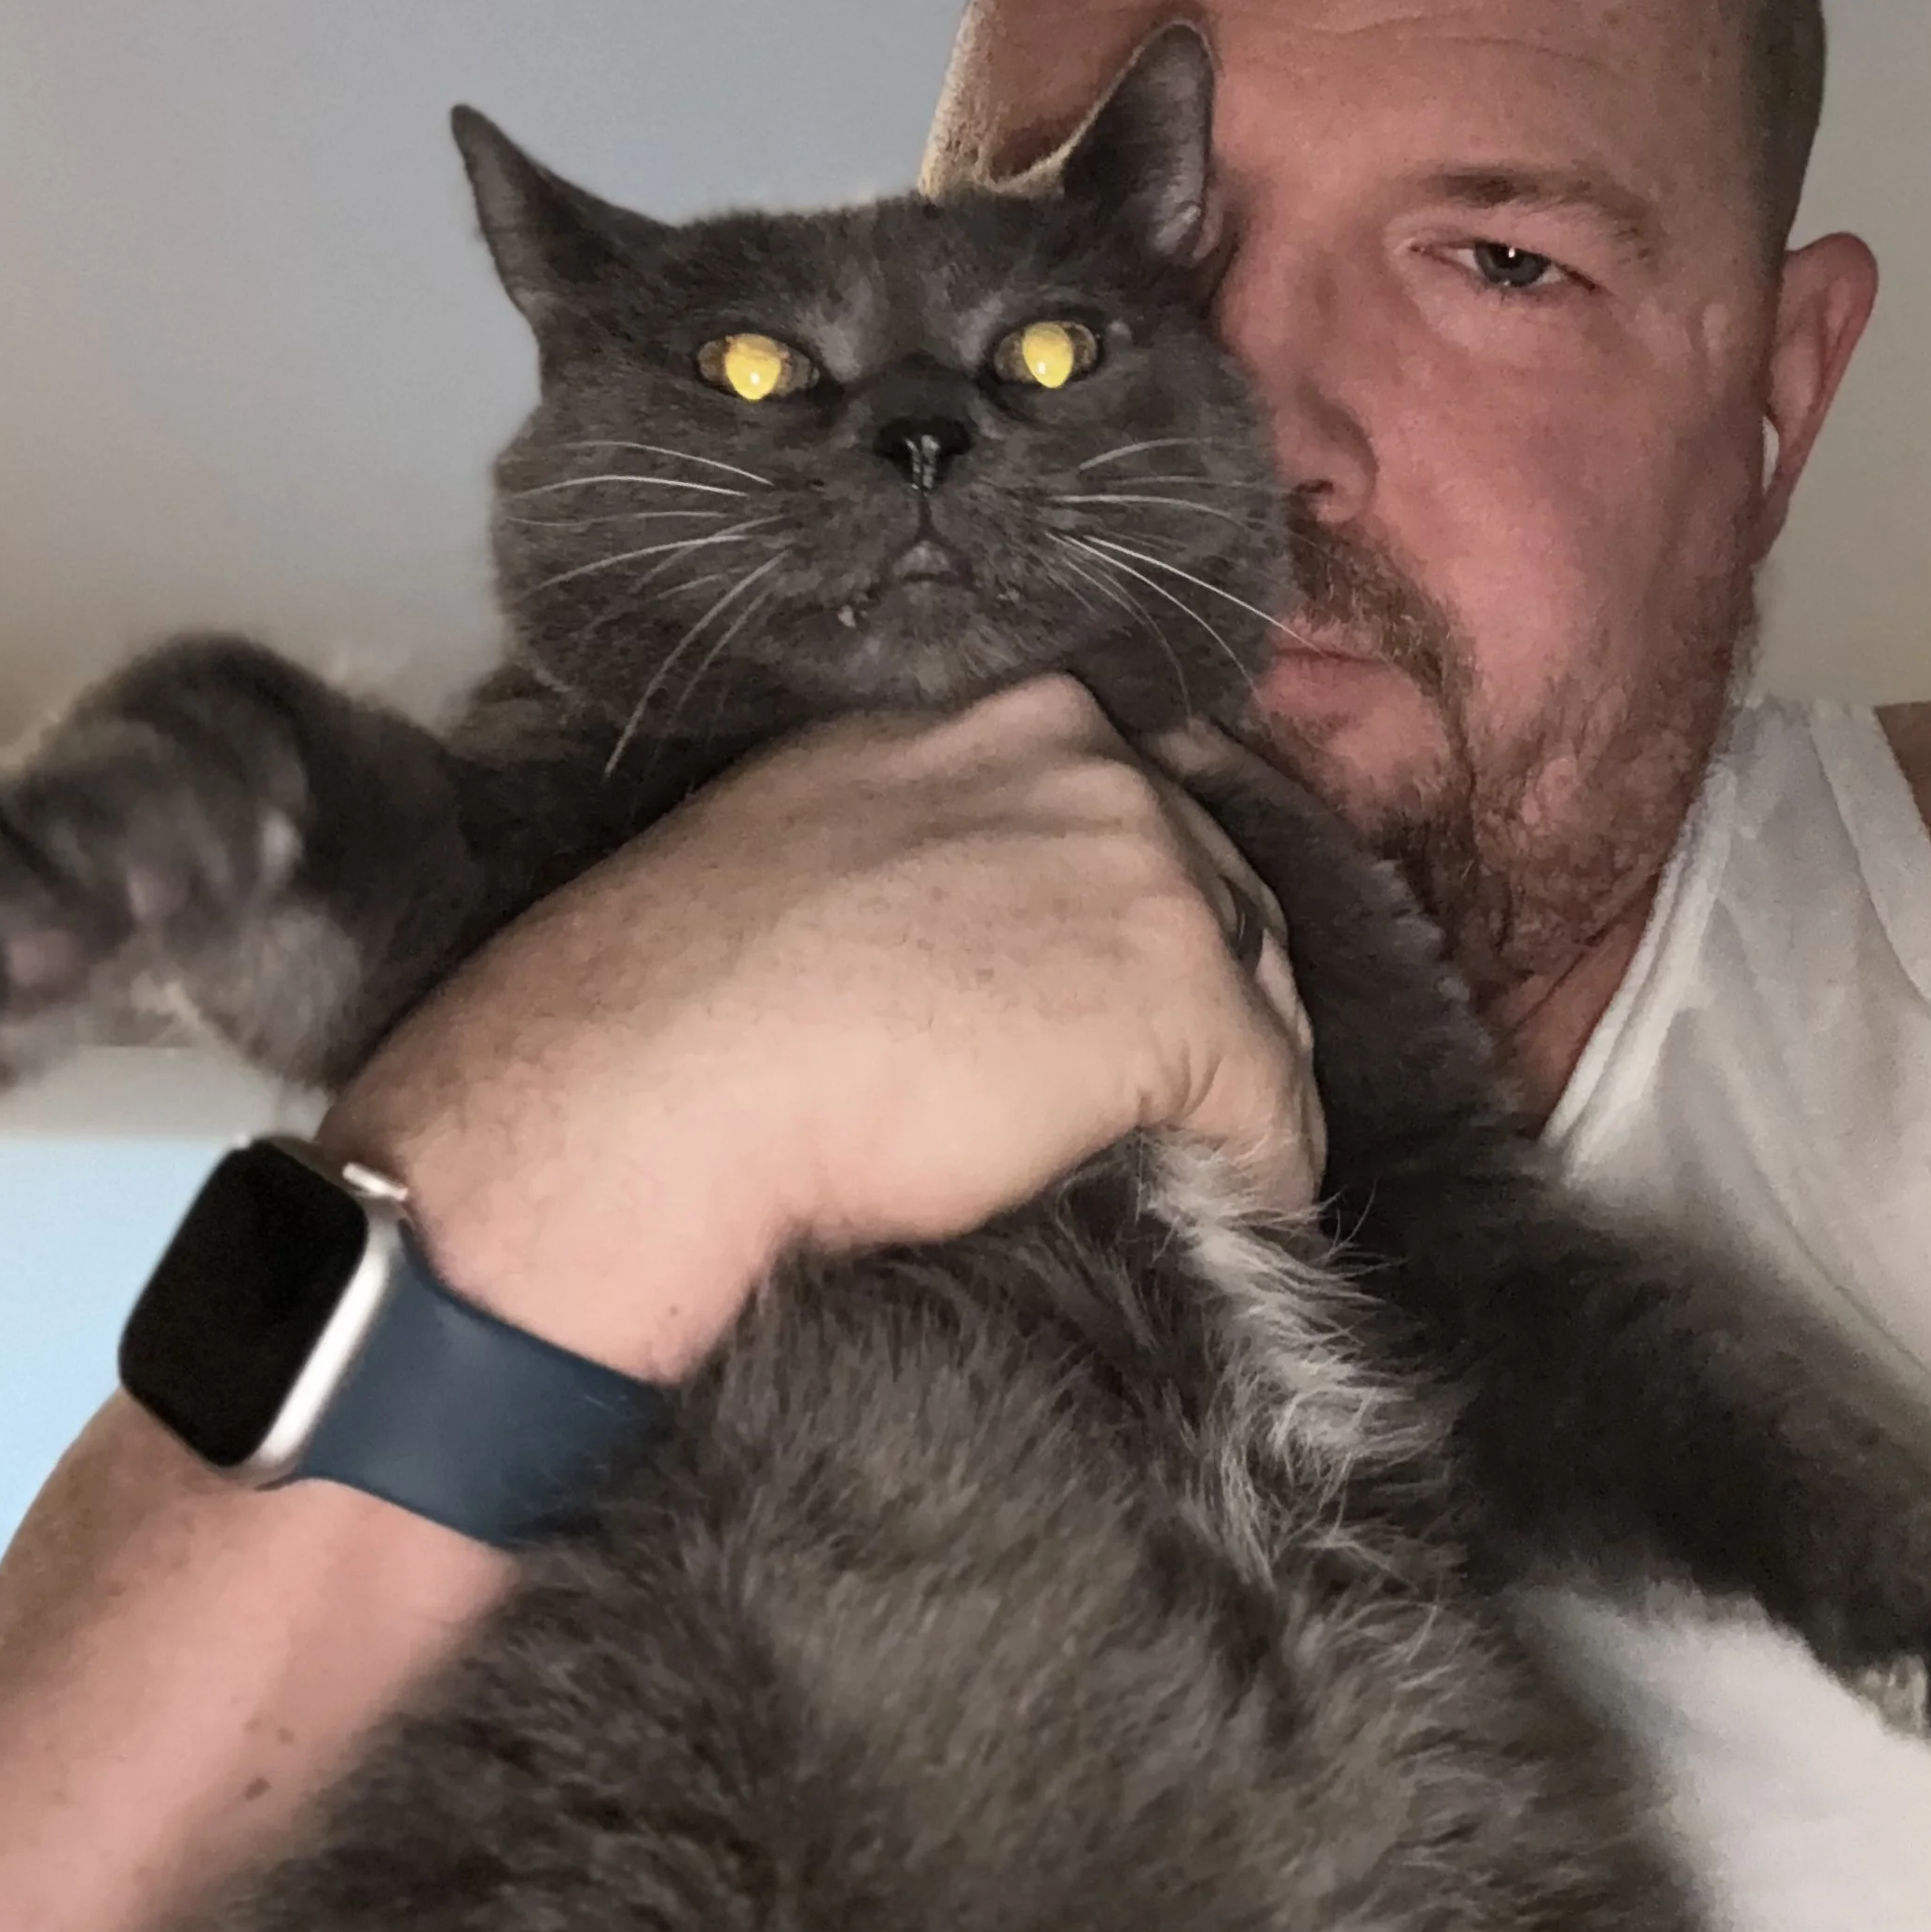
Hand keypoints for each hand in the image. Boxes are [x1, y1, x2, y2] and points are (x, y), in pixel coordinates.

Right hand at [324, 676, 1318, 1379]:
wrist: (656, 1081)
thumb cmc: (682, 985)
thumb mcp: (813, 837)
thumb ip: (915, 840)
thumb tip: (945, 923)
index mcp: (998, 718)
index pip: (1134, 807)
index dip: (1143, 908)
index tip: (1121, 986)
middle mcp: (1088, 766)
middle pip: (1215, 885)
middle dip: (1209, 982)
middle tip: (1178, 1088)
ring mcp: (1146, 874)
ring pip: (1257, 986)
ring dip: (1240, 1075)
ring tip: (1214, 1155)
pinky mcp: (1180, 1004)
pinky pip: (1274, 1102)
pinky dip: (1270, 1166)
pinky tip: (1245, 1213)